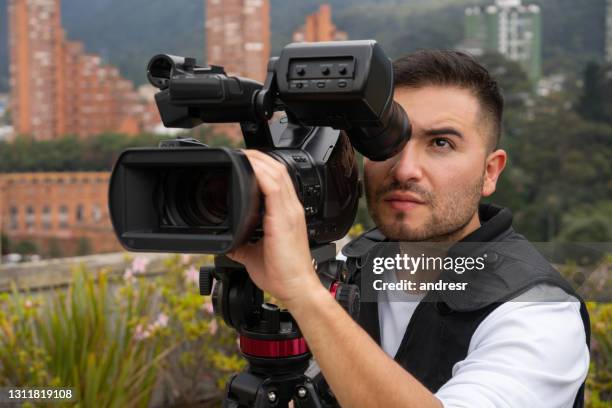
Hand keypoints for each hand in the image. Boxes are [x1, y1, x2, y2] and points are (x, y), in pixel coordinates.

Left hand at [226, 150, 322, 307]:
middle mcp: (291, 210)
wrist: (296, 288)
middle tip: (242, 153)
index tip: (247, 162)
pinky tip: (250, 169)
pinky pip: (274, 188)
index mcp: (287, 215)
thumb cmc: (282, 274)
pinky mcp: (285, 219)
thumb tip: (229, 241)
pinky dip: (261, 175)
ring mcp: (290, 213)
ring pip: (278, 174)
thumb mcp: (254, 255)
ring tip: (244, 155)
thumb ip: (243, 244)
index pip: (279, 180)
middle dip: (260, 158)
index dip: (264, 167)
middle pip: (279, 171)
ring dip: (260, 161)